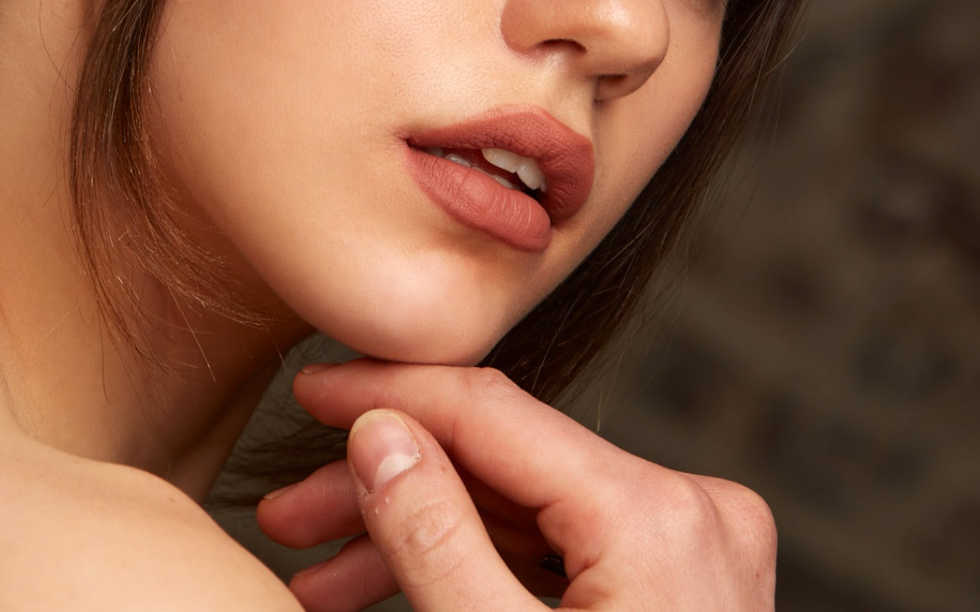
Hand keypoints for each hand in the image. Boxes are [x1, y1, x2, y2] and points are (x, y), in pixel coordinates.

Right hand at [254, 361, 775, 610]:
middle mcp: (689, 511)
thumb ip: (432, 536)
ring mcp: (692, 548)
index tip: (306, 388)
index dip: (385, 395)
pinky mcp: (680, 582)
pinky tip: (389, 592)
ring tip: (317, 582)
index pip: (491, 411)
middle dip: (385, 490)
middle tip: (287, 518)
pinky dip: (476, 564)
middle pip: (501, 463)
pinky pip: (557, 548)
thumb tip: (377, 432)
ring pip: (521, 507)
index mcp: (655, 515)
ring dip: (416, 534)